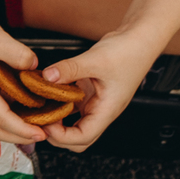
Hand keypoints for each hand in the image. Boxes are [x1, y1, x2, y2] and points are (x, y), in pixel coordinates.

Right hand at [0, 12, 46, 145]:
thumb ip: (20, 55)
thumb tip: (35, 69)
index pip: (1, 118)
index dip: (22, 129)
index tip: (41, 133)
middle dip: (19, 137)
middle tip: (43, 134)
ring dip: (14, 129)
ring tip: (36, 125)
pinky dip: (8, 118)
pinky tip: (25, 110)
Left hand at [38, 32, 154, 151]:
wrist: (139, 40)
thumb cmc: (128, 52)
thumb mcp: (96, 59)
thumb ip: (70, 68)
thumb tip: (48, 77)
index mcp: (107, 110)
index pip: (83, 137)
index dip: (62, 136)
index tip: (46, 122)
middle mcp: (101, 110)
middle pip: (78, 138)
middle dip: (57, 134)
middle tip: (41, 117)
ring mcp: (95, 102)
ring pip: (74, 122)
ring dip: (58, 118)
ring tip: (42, 105)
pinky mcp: (90, 92)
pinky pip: (72, 104)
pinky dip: (60, 102)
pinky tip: (50, 91)